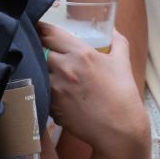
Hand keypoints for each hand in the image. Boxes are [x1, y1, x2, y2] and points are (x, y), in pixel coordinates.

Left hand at [39, 23, 142, 154]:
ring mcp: (55, 89)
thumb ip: (117, 41)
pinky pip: (41, 92)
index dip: (39, 28)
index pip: (49, 33)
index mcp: (81, 54)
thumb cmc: (123, 96)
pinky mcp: (51, 106)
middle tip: (41, 51)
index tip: (36, 27)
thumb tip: (111, 29)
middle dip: (39, 49)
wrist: (120, 130)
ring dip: (41, 70)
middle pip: (38, 51)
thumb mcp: (122, 62)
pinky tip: (55, 93)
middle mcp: (64, 69)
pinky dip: (45, 90)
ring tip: (47, 72)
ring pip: (37, 71)